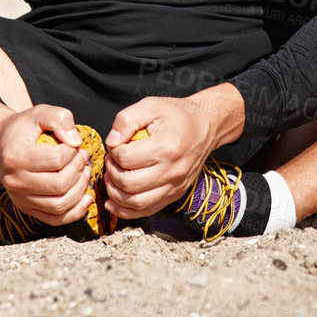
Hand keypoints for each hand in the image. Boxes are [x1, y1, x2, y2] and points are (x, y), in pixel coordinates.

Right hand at [0, 101, 93, 226]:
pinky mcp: (27, 208)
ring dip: (80, 189)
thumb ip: (59, 119)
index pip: (57, 160)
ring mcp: (20, 198)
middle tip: (83, 157)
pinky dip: (75, 211)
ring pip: (60, 204)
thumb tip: (76, 140)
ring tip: (84, 173)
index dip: (73, 151)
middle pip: (60, 185)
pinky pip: (56, 219)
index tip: (74, 144)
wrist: (1, 143)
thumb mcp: (40, 113)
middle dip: (79, 170)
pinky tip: (85, 196)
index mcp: (15, 156)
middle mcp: (14, 181)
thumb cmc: (22, 128)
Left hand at [101, 84, 243, 220]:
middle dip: (112, 173)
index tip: (116, 144)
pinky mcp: (175, 194)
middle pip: (129, 184)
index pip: (126, 158)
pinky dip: (127, 210)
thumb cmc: (177, 116)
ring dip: (115, 193)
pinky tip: (113, 201)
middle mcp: (172, 171)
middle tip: (111, 161)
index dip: (113, 151)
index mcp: (166, 147)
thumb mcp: (150, 106)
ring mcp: (175, 186)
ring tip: (111, 178)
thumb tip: (111, 142)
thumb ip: (126, 120)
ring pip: (137, 203)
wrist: (205, 126)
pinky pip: (148, 210)